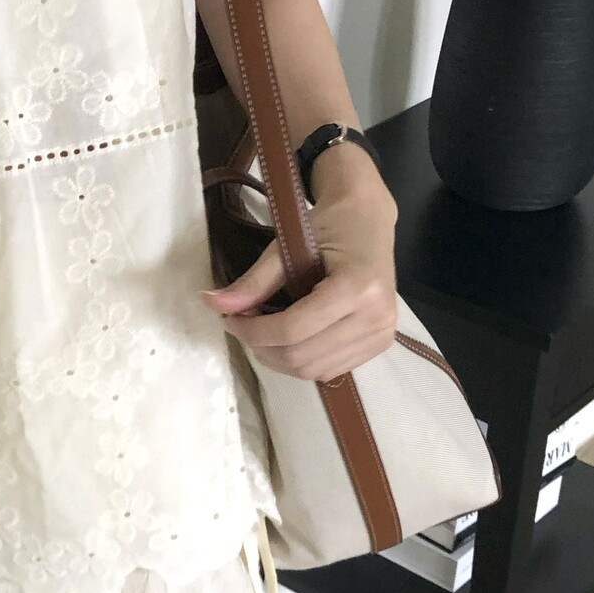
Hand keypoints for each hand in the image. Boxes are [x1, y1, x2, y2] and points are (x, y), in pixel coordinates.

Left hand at [201, 145, 398, 379]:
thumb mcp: (286, 246)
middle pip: (301, 356)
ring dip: (277, 358)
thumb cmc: (329, 226)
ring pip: (312, 370)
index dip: (253, 331)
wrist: (368, 221)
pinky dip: (299, 361)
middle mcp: (376, 317)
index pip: (293, 329)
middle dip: (261, 346)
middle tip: (241, 325)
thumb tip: (212, 303)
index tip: (228, 318)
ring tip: (262, 332)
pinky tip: (286, 339)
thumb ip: (253, 281)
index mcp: (358, 287)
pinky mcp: (380, 345)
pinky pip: (328, 370)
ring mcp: (381, 334)